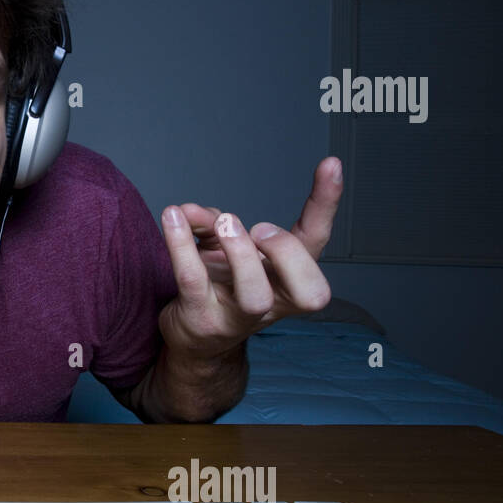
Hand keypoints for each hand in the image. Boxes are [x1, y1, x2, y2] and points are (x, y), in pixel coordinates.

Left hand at [157, 156, 342, 358]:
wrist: (194, 338)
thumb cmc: (220, 287)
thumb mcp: (225, 248)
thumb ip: (216, 223)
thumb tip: (193, 209)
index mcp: (288, 279)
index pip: (317, 242)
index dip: (326, 204)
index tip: (330, 164)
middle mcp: (272, 302)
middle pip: (308, 290)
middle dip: (287, 252)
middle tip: (258, 229)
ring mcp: (237, 316)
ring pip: (254, 295)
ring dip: (240, 253)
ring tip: (223, 223)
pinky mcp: (201, 319)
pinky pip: (193, 281)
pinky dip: (181, 245)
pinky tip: (173, 216)